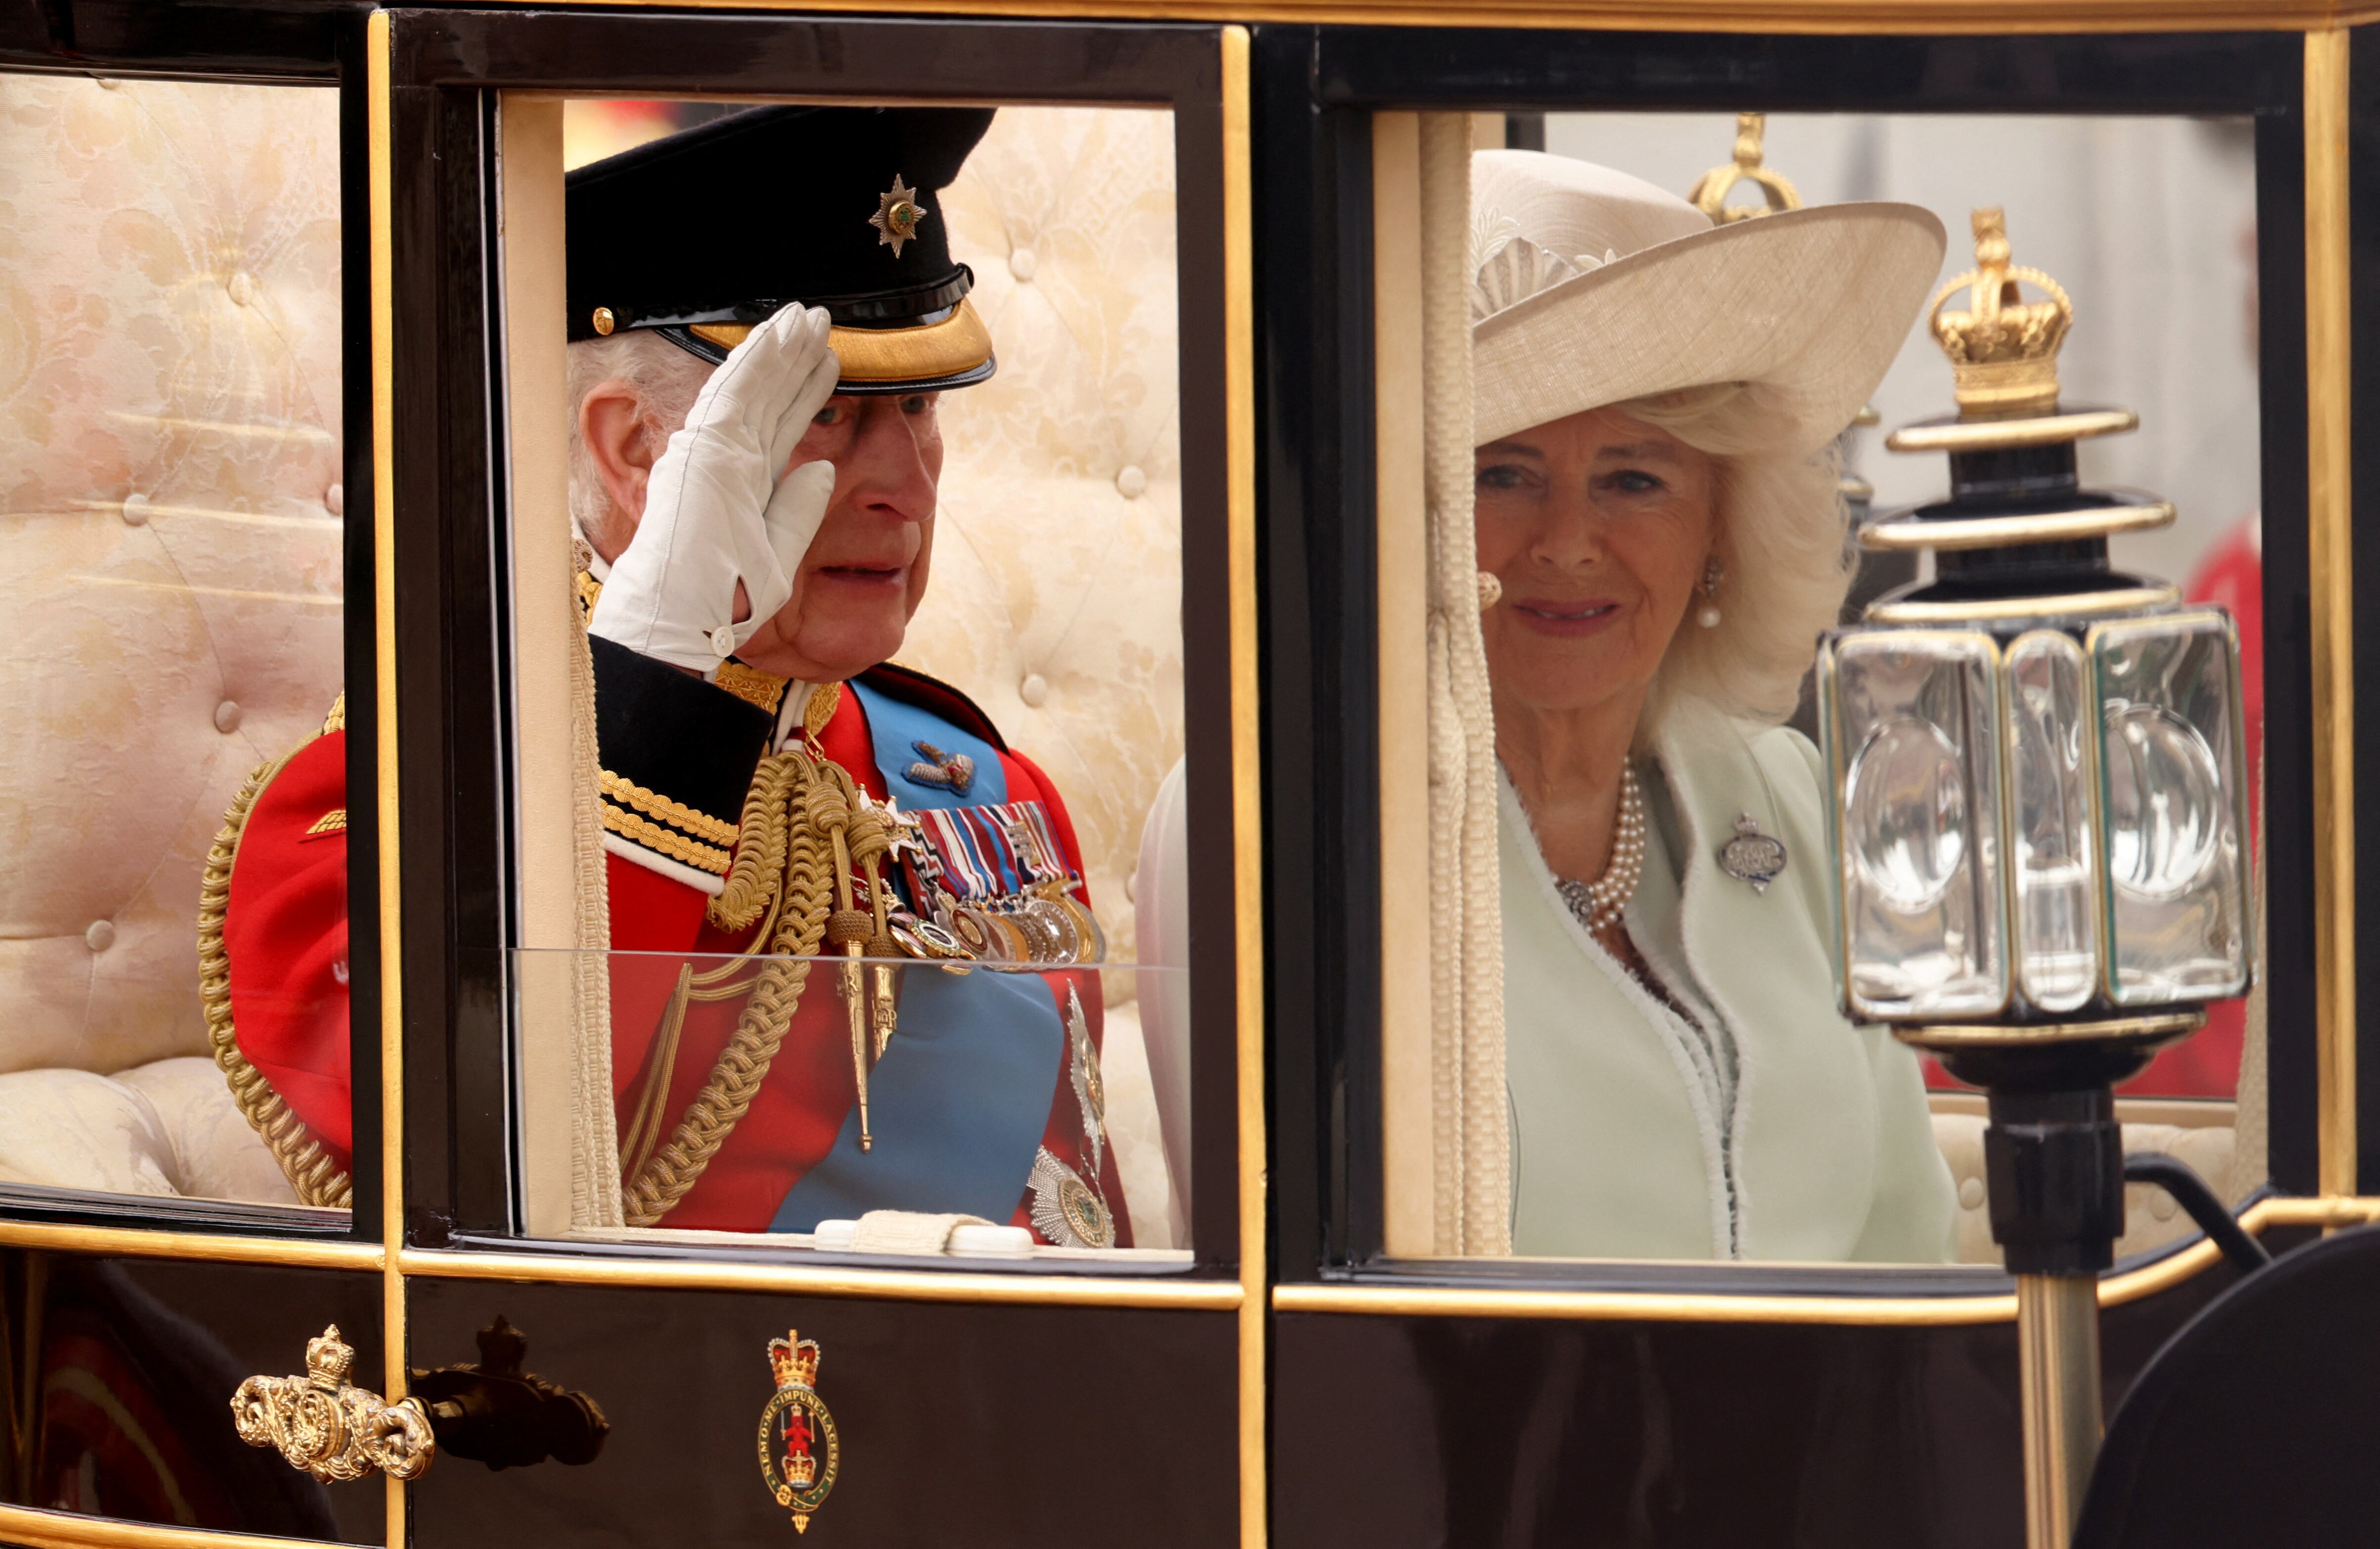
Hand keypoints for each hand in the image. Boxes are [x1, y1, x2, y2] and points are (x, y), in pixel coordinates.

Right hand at [589, 304, 839, 672]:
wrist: (682, 620)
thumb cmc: (722, 599)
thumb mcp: (779, 554)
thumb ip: (799, 510)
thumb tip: (822, 469)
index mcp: (743, 484)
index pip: (780, 427)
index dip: (803, 392)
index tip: (826, 364)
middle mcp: (726, 461)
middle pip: (769, 398)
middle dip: (794, 359)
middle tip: (819, 323)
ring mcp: (713, 452)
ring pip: (753, 387)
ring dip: (779, 349)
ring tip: (806, 318)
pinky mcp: (705, 449)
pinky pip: (734, 394)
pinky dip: (756, 362)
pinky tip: (777, 336)